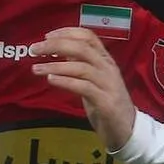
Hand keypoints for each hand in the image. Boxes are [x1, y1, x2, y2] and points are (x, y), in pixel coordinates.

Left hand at [31, 27, 135, 151]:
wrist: (128, 130)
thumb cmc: (106, 102)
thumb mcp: (93, 79)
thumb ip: (79, 63)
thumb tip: (60, 49)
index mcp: (105, 60)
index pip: (88, 37)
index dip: (67, 32)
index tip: (47, 35)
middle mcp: (108, 68)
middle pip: (82, 48)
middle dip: (56, 46)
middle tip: (35, 49)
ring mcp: (109, 85)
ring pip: (82, 67)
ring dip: (56, 65)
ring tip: (36, 68)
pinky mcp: (106, 103)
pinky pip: (84, 87)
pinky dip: (66, 81)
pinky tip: (51, 80)